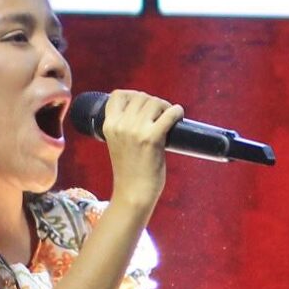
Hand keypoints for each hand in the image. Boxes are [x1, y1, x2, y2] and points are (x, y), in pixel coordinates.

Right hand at [97, 89, 184, 213]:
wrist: (133, 192)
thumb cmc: (129, 170)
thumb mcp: (117, 143)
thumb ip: (124, 127)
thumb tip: (144, 111)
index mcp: (108, 125)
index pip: (118, 95)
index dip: (133, 95)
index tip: (143, 104)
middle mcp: (120, 125)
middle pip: (140, 97)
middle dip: (153, 101)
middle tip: (161, 113)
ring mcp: (136, 131)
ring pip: (154, 102)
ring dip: (165, 106)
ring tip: (169, 116)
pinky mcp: (152, 138)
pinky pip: (169, 114)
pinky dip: (177, 112)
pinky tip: (179, 115)